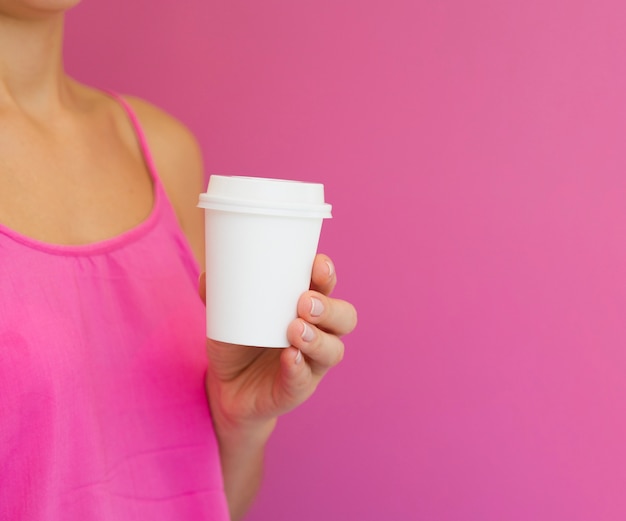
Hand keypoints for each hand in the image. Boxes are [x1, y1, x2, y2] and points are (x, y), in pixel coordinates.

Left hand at [200, 254, 356, 440]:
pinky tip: (289, 357)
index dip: (327, 275)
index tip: (317, 264)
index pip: (327, 287)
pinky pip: (304, 380)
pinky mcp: (297, 388)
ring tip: (295, 330)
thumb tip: (208, 276)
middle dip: (329, 308)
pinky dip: (298, 367)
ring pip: (333, 350)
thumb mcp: (226, 315)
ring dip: (318, 339)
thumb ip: (219, 294)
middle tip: (305, 303)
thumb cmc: (237, 341)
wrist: (227, 388)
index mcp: (306, 306)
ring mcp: (311, 363)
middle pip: (344, 318)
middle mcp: (318, 333)